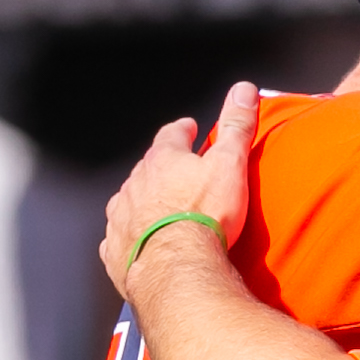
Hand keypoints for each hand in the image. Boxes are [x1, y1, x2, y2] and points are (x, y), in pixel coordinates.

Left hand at [100, 82, 260, 293]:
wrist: (177, 268)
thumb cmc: (204, 217)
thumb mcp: (229, 164)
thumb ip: (235, 126)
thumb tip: (243, 91)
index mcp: (161, 161)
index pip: (170, 136)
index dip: (182, 131)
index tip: (188, 129)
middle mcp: (134, 185)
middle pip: (147, 170)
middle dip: (162, 171)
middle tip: (179, 176)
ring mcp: (121, 218)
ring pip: (130, 202)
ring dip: (144, 204)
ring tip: (162, 214)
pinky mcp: (116, 250)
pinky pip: (120, 238)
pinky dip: (131, 238)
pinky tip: (143, 245)